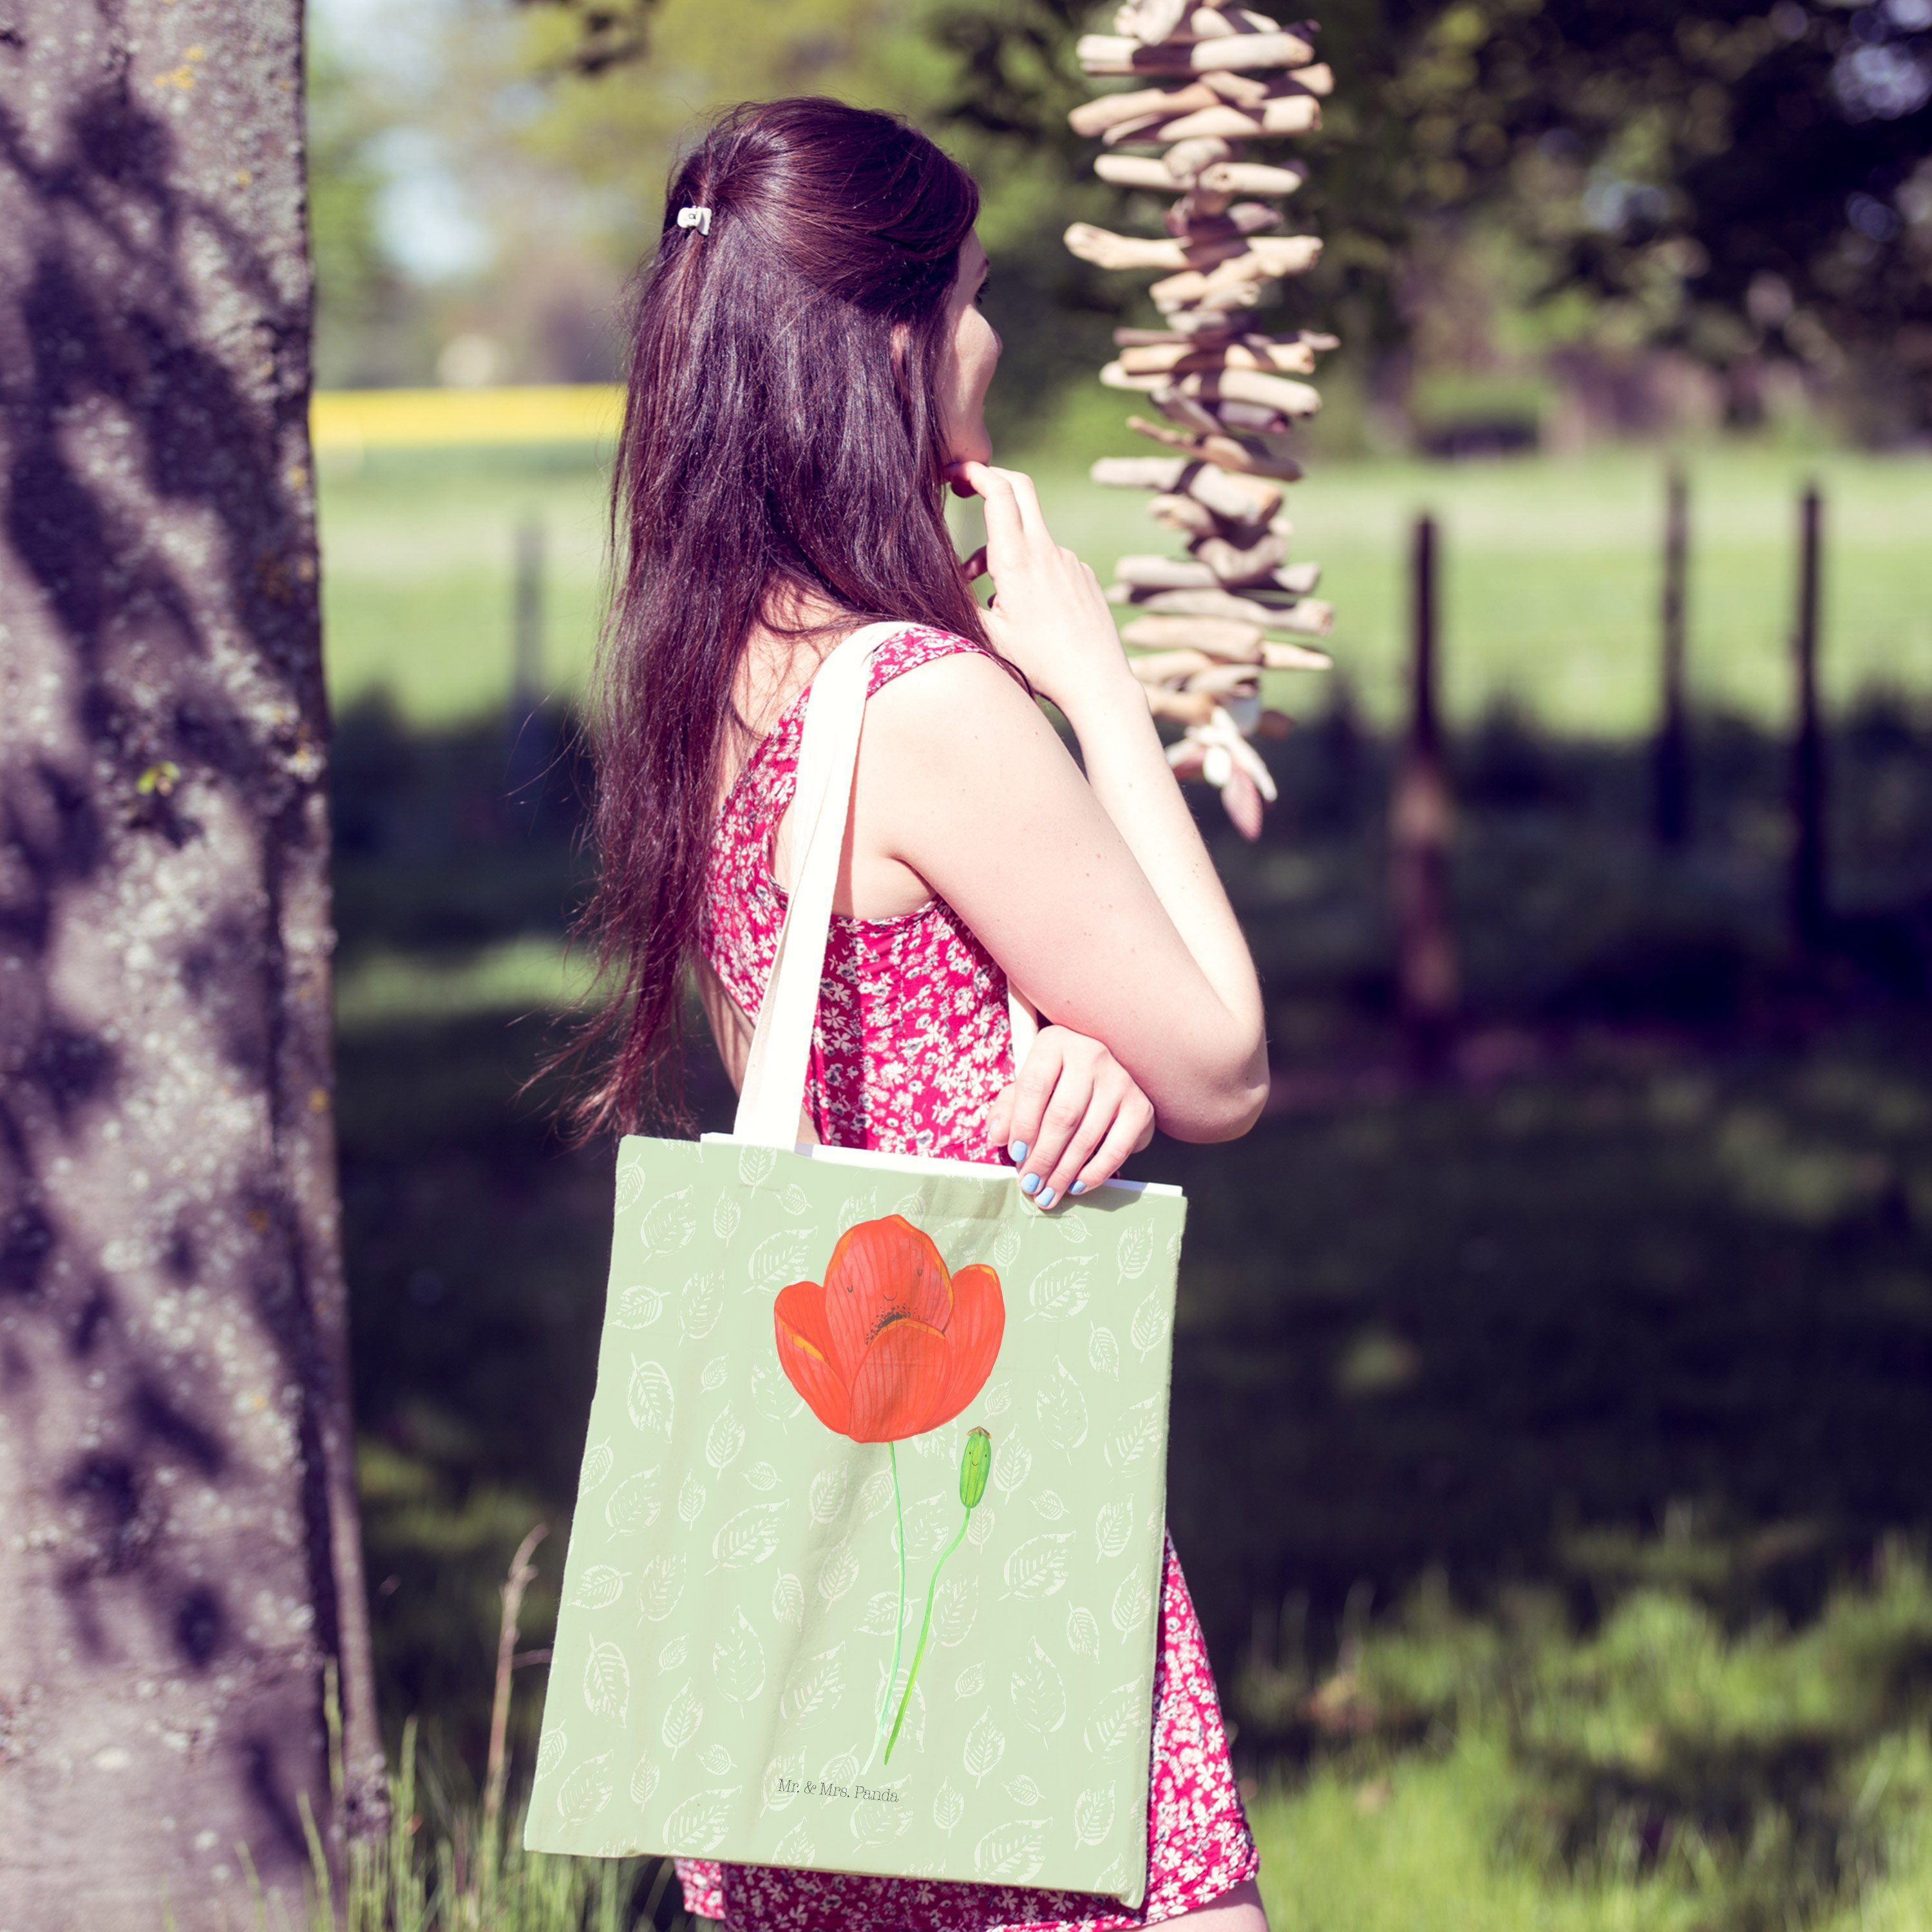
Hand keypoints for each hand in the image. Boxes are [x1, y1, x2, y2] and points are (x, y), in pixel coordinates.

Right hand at [946, 459, 1137, 720]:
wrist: (1097, 681)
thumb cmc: (1040, 664)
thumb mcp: (988, 636)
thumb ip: (961, 602)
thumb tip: (940, 582)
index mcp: (1017, 560)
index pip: (998, 492)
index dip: (974, 472)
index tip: (954, 472)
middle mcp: (1046, 551)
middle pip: (1020, 488)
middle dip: (991, 479)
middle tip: (967, 488)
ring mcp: (1069, 560)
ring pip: (1030, 533)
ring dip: (1004, 547)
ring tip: (989, 592)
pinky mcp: (1083, 573)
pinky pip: (1050, 559)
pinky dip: (1029, 569)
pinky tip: (1028, 608)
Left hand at [987, 1026, 1156, 1210]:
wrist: (1105, 1079)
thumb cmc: (1057, 1084)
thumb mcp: (1027, 1088)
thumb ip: (1007, 1109)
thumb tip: (998, 1136)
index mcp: (1055, 1043)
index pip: (1034, 1086)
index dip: (1022, 1124)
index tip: (1015, 1155)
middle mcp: (1091, 1055)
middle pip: (1062, 1115)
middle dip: (1042, 1158)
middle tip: (1029, 1184)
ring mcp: (1120, 1080)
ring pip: (1087, 1136)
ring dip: (1064, 1172)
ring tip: (1048, 1193)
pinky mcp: (1140, 1107)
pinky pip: (1117, 1148)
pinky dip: (1095, 1172)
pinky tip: (1077, 1185)